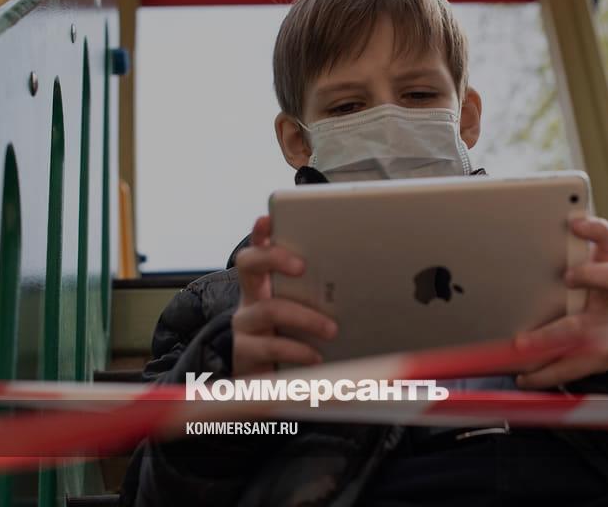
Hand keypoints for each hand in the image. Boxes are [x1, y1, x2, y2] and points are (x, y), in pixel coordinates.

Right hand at [231, 216, 337, 375]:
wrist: (265, 389)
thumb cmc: (292, 343)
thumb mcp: (306, 317)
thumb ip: (321, 299)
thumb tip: (363, 286)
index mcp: (264, 286)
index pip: (258, 250)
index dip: (260, 234)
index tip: (268, 219)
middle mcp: (250, 301)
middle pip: (249, 265)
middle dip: (274, 258)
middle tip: (302, 266)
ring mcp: (245, 327)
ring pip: (268, 309)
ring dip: (304, 317)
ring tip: (331, 329)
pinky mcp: (244, 354)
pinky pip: (269, 346)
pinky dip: (297, 349)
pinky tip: (316, 356)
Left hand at [514, 217, 607, 388]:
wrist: (607, 332)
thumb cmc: (577, 295)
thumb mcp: (571, 272)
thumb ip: (552, 260)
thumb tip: (504, 239)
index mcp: (603, 266)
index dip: (596, 229)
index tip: (575, 223)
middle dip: (591, 275)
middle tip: (566, 276)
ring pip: (598, 336)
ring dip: (553, 341)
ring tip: (523, 346)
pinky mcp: (602, 358)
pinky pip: (573, 370)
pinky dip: (544, 374)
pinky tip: (523, 375)